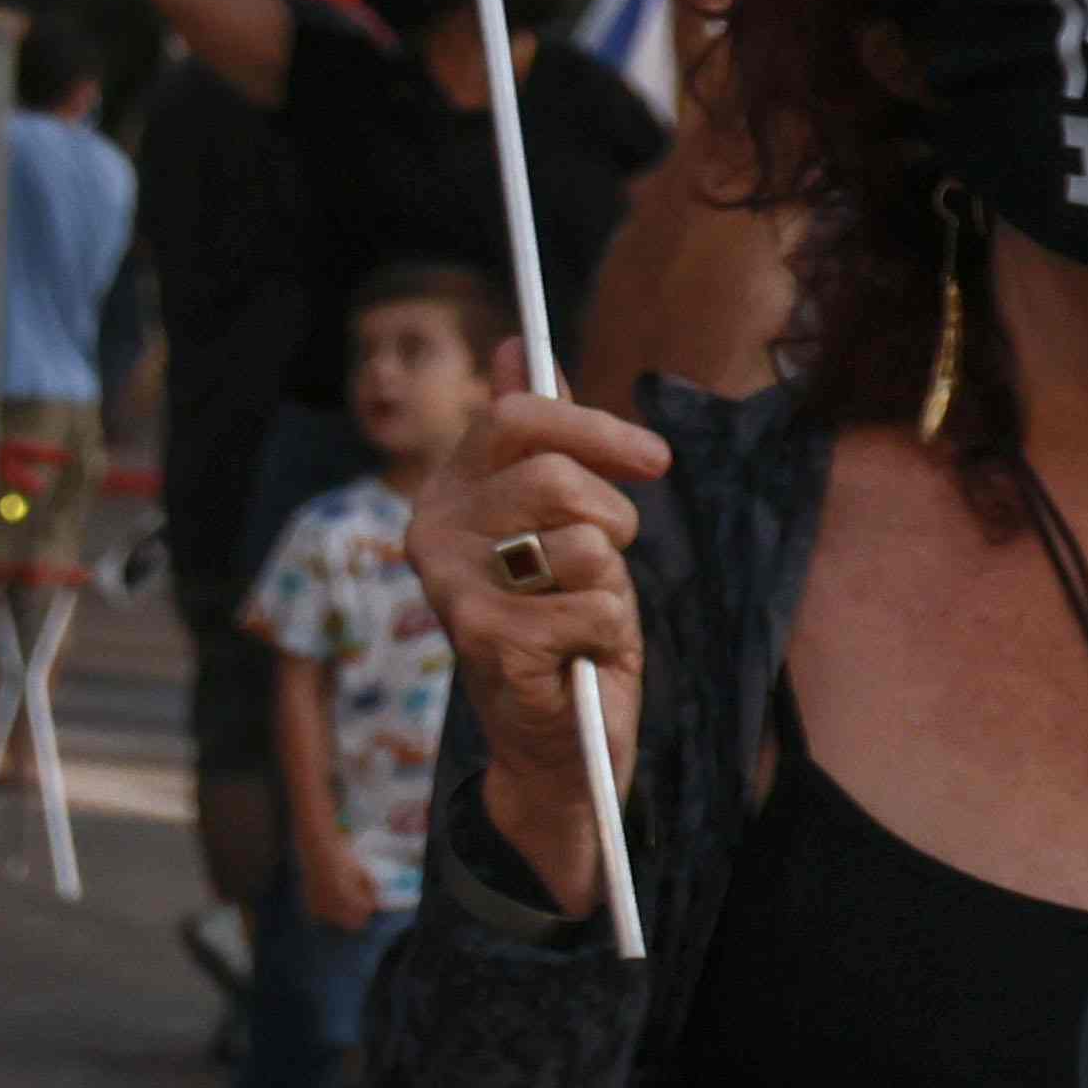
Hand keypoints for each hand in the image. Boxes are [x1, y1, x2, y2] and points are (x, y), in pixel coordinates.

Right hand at [409, 363, 666, 908]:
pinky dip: (610, 634)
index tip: (655, 459)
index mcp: (448, 492)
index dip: (595, 427)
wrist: (554, 744)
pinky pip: (598, 604)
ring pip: (584, 542)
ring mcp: (454, 588)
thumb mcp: (560, 522)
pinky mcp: (488, 641)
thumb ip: (540, 439)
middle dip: (613, 521)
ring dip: (612, 584)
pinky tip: (579, 656)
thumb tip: (517, 344)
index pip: (516, 418)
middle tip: (607, 562)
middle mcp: (432, 532)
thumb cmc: (562, 623)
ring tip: (586, 614)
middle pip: (556, 476)